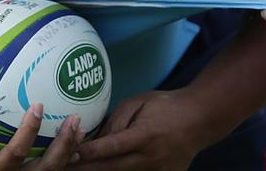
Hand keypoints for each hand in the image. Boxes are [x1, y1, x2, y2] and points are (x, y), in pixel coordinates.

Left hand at [70, 90, 212, 170]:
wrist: (200, 119)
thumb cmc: (166, 106)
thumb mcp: (139, 103)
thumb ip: (116, 120)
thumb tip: (95, 140)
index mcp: (145, 135)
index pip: (112, 147)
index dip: (90, 152)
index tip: (70, 155)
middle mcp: (150, 158)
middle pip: (111, 168)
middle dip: (87, 169)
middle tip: (65, 169)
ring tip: (81, 169)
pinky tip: (103, 169)